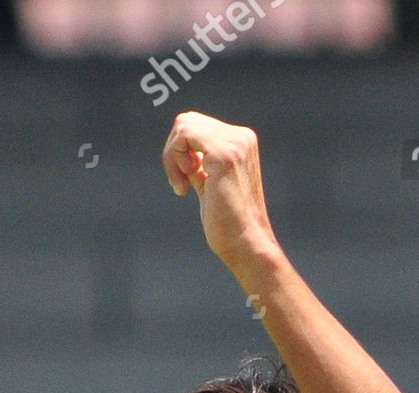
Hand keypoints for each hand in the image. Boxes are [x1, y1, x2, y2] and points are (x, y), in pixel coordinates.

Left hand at [162, 111, 278, 273]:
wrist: (245, 244)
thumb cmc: (227, 224)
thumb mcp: (210, 185)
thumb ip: (199, 165)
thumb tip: (179, 151)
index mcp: (241, 142)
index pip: (197, 127)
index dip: (180, 152)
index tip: (184, 182)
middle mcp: (241, 137)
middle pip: (187, 121)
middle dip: (173, 152)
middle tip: (180, 184)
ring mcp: (234, 143)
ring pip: (184, 126)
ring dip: (172, 157)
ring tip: (182, 186)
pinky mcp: (224, 155)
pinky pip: (184, 136)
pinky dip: (174, 159)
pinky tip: (183, 186)